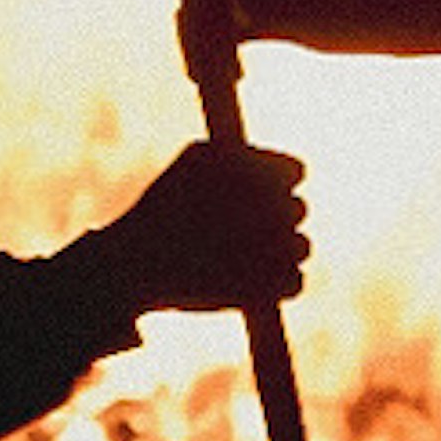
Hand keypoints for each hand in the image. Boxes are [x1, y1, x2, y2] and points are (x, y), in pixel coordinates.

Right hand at [106, 137, 307, 316]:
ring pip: (302, 248)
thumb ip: (234, 154)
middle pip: (299, 210)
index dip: (274, 186)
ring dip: (280, 254)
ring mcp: (281, 247)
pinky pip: (295, 282)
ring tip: (244, 261)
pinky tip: (246, 284)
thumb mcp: (194, 160)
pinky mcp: (276, 286)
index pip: (296, 172)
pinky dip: (276, 286)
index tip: (254, 201)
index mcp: (263, 171)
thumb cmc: (160, 209)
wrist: (138, 262)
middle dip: (275, 221)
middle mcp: (278, 204)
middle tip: (242, 234)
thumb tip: (259, 158)